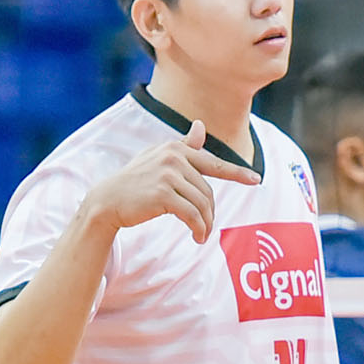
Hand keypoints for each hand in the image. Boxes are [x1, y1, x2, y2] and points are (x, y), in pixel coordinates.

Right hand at [87, 120, 260, 243]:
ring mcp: (168, 175)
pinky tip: (197, 237)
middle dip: (210, 212)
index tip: (255, 180)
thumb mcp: (158, 159)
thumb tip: (200, 126)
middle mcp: (174, 158)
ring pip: (202, 204)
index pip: (213, 163)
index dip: (236, 173)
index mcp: (176, 149)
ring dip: (205, 224)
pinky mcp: (163, 194)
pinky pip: (192, 214)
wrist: (108, 201)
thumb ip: (184, 147)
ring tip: (202, 235)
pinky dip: (198, 228)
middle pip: (208, 191)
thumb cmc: (135, 181)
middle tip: (206, 227)